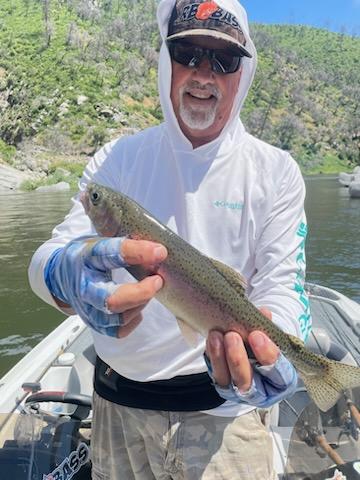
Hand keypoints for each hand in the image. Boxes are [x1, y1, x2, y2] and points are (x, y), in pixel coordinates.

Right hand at [45, 236, 166, 336]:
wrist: (62, 275)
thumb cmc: (88, 257)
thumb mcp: (102, 241)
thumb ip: (127, 244)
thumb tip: (159, 248)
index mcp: (87, 258)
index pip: (111, 254)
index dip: (137, 253)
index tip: (160, 252)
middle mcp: (85, 286)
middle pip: (111, 300)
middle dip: (139, 293)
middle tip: (157, 281)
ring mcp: (87, 308)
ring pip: (117, 318)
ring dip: (139, 304)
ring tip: (148, 289)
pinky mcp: (94, 323)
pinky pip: (119, 330)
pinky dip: (133, 319)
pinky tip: (137, 306)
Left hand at [205, 309, 297, 407]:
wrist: (253, 353)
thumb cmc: (267, 348)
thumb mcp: (272, 338)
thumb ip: (268, 328)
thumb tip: (264, 313)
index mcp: (280, 381)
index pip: (278, 373)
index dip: (268, 355)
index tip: (257, 335)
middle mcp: (259, 391)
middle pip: (247, 381)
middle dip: (237, 359)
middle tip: (232, 336)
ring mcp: (237, 390)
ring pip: (226, 380)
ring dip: (219, 357)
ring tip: (216, 335)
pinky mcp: (222, 385)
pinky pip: (214, 372)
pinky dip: (212, 355)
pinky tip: (212, 338)